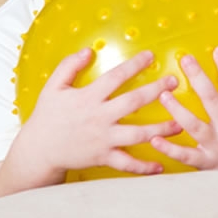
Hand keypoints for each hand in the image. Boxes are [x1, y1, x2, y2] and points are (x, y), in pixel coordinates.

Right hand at [4, 49, 180, 191]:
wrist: (38, 151)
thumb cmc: (48, 116)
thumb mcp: (53, 87)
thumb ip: (69, 66)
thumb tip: (88, 50)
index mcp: (89, 98)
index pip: (116, 77)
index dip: (134, 65)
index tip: (151, 55)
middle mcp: (99, 118)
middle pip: (133, 103)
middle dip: (155, 91)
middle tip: (174, 82)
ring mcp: (103, 139)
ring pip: (136, 134)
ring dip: (160, 129)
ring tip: (180, 123)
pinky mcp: (103, 157)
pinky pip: (126, 163)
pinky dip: (144, 167)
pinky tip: (161, 165)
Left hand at [150, 47, 217, 169]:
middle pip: (212, 100)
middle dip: (198, 77)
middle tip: (186, 59)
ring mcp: (216, 147)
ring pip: (194, 126)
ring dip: (177, 110)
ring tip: (164, 94)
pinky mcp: (206, 163)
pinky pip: (186, 156)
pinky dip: (170, 148)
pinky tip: (155, 138)